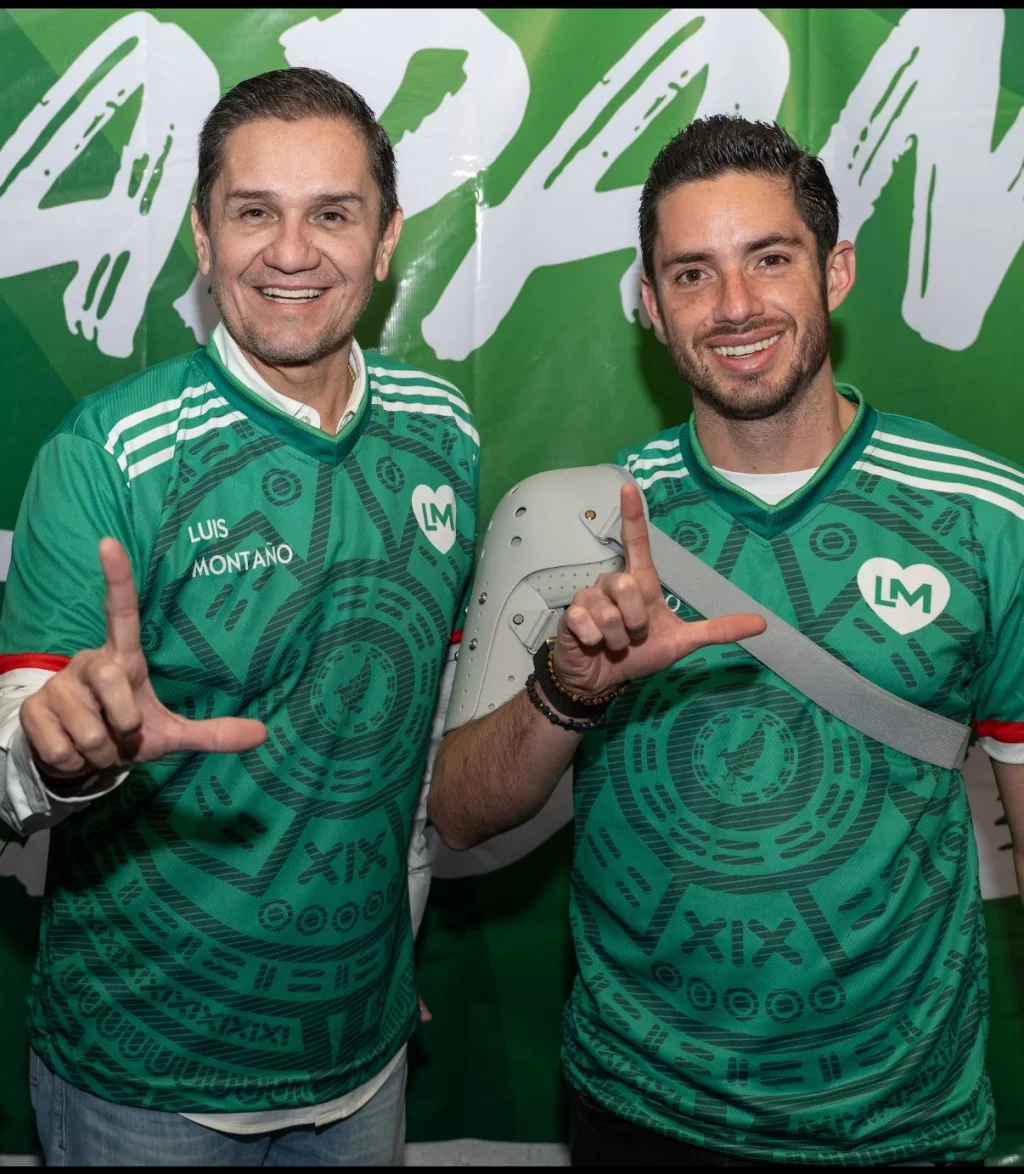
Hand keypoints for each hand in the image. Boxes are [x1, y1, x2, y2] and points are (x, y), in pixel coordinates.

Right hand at [20, 538, 265, 786]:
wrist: (75, 760)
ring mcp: (57, 685)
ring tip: (97, 746)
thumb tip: (263, 734)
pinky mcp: (33, 711)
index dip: (117, 579)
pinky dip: (75, 764)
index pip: (121, 613)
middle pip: (114, 685)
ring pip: (90, 732)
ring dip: (100, 753)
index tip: (110, 542)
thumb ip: (213, 733)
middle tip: (121, 737)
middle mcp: (87, 662)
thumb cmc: (124, 734)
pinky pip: (63, 749)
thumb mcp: (169, 734)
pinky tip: (72, 752)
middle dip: (124, 728)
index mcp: (122, 659)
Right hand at [552, 483, 765, 696]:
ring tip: (614, 643)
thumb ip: (718, 631)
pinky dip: (596, 642)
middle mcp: (613, 583)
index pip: (637, 542)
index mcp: (640, 583)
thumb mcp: (682, 643)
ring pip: (609, 611)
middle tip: (633, 636)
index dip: (633, 515)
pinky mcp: (571, 616)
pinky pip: (588, 624)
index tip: (628, 487)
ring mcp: (589, 598)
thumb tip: (762, 623)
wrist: (602, 680)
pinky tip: (593, 644)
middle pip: (627, 586)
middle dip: (635, 621)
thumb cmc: (639, 655)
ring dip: (617, 637)